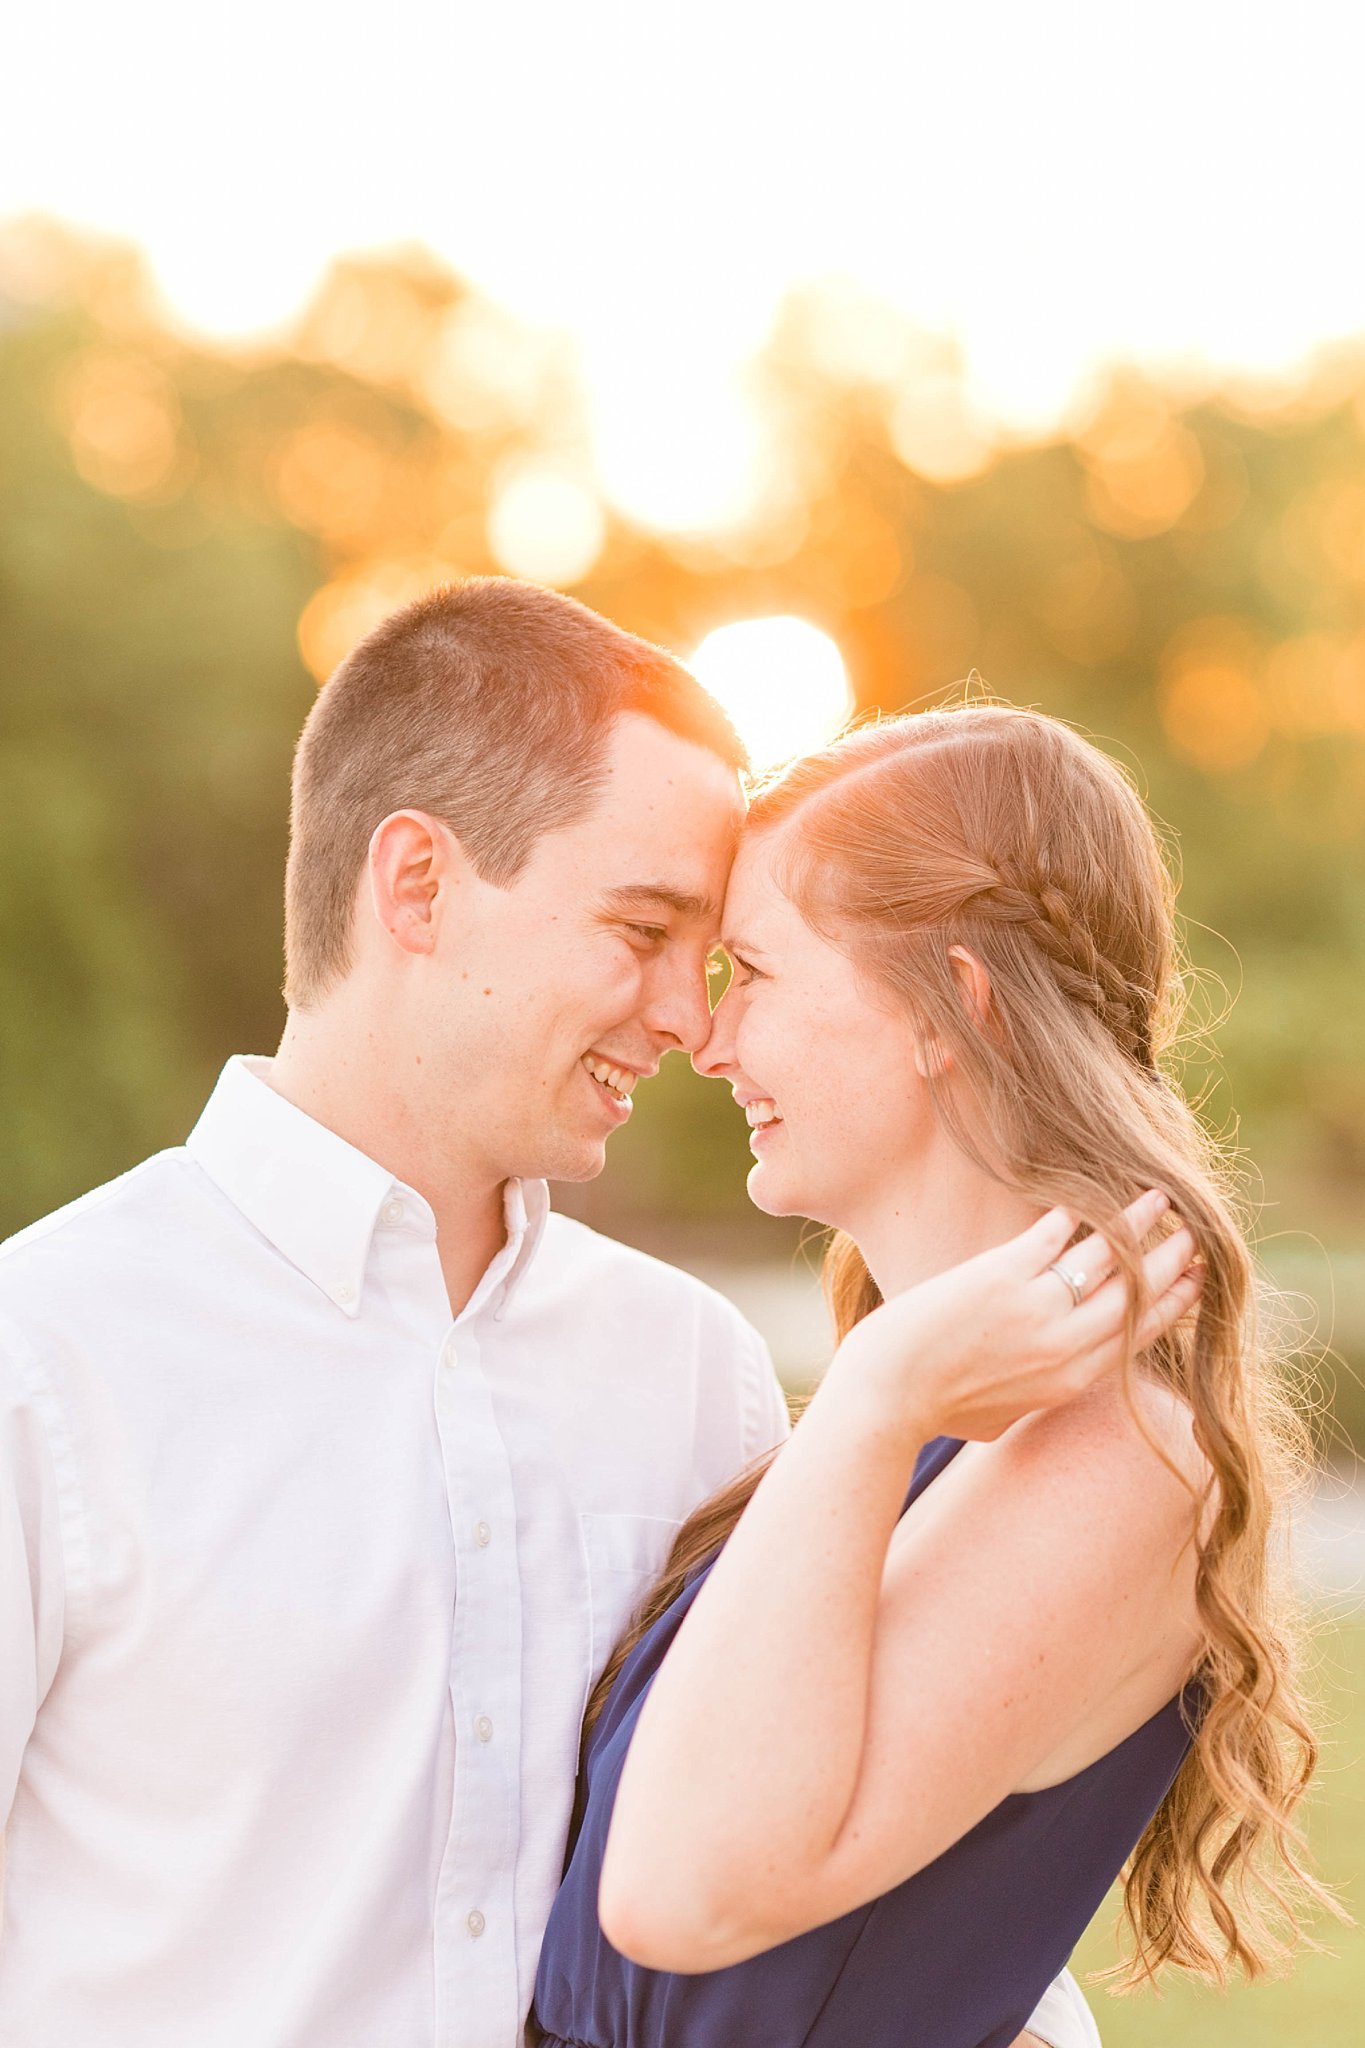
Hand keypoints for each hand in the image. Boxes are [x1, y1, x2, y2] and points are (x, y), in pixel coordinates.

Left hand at [834, 1190, 1200, 1443]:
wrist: (886, 1394)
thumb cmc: (933, 1409)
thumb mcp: (999, 1419)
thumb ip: (1032, 1400)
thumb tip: (1041, 1390)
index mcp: (1069, 1381)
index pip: (1138, 1336)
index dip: (1173, 1306)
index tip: (1195, 1282)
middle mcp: (1065, 1345)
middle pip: (1138, 1295)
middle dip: (1172, 1262)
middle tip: (1194, 1236)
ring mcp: (1036, 1308)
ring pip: (1108, 1259)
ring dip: (1139, 1224)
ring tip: (1158, 1200)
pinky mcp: (1003, 1275)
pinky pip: (1052, 1236)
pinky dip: (1072, 1215)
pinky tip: (1080, 1198)